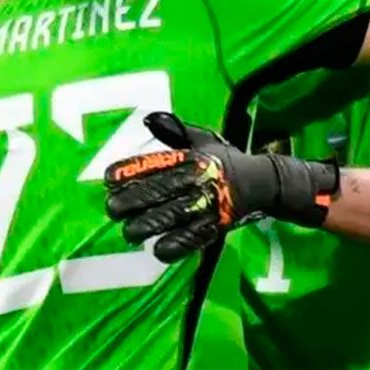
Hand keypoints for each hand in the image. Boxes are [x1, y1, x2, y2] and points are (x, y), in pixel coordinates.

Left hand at [104, 112, 338, 262]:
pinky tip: (158, 250)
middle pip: (161, 190)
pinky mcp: (217, 225)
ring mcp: (208, 203)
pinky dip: (176, 245)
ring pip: (174, 215)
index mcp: (192, 157)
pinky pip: (194, 237)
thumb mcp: (202, 140)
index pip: (156, 163)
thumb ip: (175, 131)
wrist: (262, 182)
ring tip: (128, 232)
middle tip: (111, 209)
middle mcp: (198, 178)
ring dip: (149, 225)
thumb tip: (149, 119)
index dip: (130, 171)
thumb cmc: (225, 161)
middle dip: (133, 200)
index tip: (108, 178)